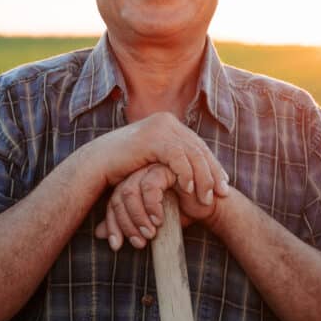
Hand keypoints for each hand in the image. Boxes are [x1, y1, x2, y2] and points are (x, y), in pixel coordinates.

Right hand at [91, 112, 229, 208]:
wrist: (97, 164)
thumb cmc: (123, 166)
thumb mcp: (152, 160)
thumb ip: (169, 159)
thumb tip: (190, 168)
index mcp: (169, 124)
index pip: (198, 146)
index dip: (213, 165)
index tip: (222, 185)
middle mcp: (167, 122)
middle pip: (199, 149)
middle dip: (213, 173)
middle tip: (222, 193)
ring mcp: (160, 127)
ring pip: (192, 154)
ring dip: (202, 178)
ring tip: (206, 198)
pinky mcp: (153, 137)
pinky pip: (178, 157)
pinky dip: (186, 174)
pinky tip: (189, 189)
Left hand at [94, 162, 227, 250]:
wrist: (208, 208)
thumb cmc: (180, 214)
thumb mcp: (149, 224)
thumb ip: (126, 224)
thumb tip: (99, 234)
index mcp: (131, 184)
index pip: (112, 203)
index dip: (113, 226)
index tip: (117, 246)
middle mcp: (137, 174)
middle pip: (117, 197)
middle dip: (126, 224)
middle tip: (140, 242)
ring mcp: (150, 168)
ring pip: (129, 191)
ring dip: (138, 217)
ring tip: (151, 233)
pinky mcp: (164, 167)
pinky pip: (149, 186)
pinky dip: (152, 206)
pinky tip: (161, 219)